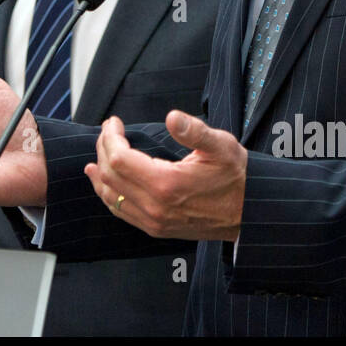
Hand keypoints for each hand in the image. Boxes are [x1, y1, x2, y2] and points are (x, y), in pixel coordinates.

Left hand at [84, 111, 246, 240]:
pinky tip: (104, 185)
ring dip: (99, 174)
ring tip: (95, 157)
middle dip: (103, 149)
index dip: (110, 136)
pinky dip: (107, 195)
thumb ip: (194, 131)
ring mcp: (153, 221)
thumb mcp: (221, 146)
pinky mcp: (156, 229)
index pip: (118, 158)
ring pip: (110, 196)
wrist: (250, 213)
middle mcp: (154, 207)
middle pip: (109, 175)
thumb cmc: (236, 177)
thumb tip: (172, 117)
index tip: (113, 122)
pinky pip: (121, 211)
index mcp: (165, 184)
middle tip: (108, 132)